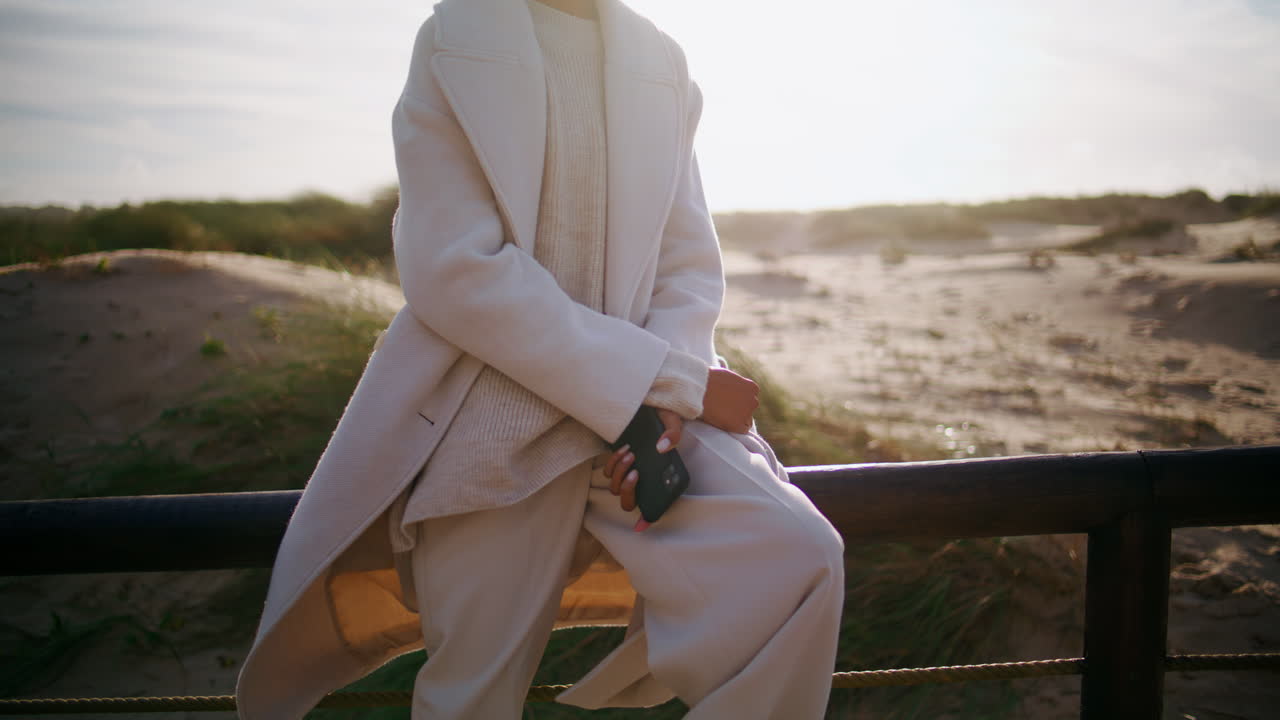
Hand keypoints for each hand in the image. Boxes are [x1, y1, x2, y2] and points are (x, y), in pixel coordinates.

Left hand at [604, 407, 683, 532]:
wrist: (647, 403)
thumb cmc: (663, 414)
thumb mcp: (673, 420)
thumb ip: (673, 434)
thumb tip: (662, 448)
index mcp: (660, 479)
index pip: (653, 507)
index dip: (646, 520)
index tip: (639, 527)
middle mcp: (643, 479)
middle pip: (627, 501)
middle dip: (627, 489)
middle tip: (635, 470)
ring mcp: (628, 472)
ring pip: (615, 488)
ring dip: (620, 474)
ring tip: (631, 454)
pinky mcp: (616, 462)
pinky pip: (607, 473)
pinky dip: (612, 464)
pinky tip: (624, 450)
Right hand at [699, 367, 758, 432]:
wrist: (699, 390)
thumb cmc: (708, 380)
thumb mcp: (727, 375)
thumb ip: (735, 383)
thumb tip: (733, 388)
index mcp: (752, 387)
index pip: (750, 397)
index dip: (739, 399)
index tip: (728, 400)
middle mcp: (753, 400)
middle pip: (749, 408)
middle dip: (738, 409)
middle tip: (723, 408)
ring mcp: (747, 413)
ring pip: (746, 420)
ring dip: (736, 418)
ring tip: (721, 414)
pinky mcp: (738, 425)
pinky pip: (742, 430)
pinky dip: (734, 428)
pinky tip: (724, 422)